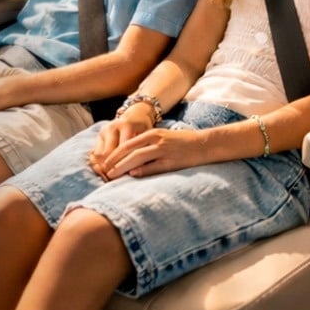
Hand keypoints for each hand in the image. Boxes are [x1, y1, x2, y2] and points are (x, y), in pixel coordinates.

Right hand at [88, 113, 151, 176]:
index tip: (127, 176)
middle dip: (111, 168)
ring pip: (98, 155)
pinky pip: (94, 154)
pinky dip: (98, 165)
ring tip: (109, 178)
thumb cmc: (144, 129)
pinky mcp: (98, 136)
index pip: (122, 149)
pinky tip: (103, 173)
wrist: (135, 115)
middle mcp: (112, 127)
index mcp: (126, 126)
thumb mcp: (147, 136)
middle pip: (107, 153)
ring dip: (103, 168)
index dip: (123, 164)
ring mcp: (103, 131)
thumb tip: (136, 171)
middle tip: (115, 181)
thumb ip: (141, 150)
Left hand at [96, 127, 211, 179]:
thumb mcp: (163, 139)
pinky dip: (142, 171)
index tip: (104, 162)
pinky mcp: (172, 162)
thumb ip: (147, 146)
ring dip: (123, 167)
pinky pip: (153, 166)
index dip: (114, 153)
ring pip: (138, 158)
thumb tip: (131, 160)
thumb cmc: (183, 143)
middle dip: (114, 161)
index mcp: (153, 133)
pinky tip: (132, 175)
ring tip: (112, 175)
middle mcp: (156, 140)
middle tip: (104, 171)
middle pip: (129, 150)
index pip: (128, 143)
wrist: (205, 144)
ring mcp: (164, 151)